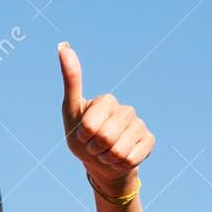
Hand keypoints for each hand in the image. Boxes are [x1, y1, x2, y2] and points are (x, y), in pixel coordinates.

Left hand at [58, 41, 153, 196]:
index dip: (83, 137)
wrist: (100, 164)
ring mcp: (139, 125)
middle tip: (95, 147)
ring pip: (118, 151)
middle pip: (105, 138)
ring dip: (106, 159)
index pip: (89, 126)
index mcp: (107, 101)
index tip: (84, 135)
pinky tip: (119, 159)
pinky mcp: (149, 141)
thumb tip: (62, 45)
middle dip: (94, 150)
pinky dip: (120, 165)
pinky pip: (131, 159)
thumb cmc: (82, 138)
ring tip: (106, 153)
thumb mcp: (71, 112)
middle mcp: (126, 110)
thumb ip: (71, 81)